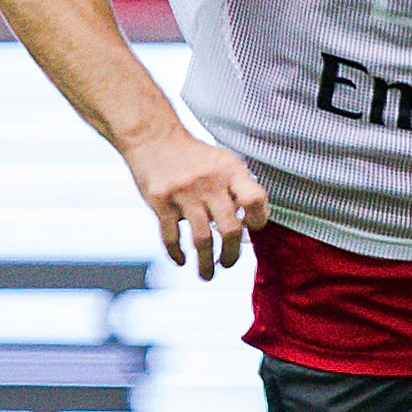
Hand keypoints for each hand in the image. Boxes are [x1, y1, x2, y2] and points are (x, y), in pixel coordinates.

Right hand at [124, 127, 268, 278]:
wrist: (153, 137)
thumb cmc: (193, 155)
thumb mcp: (223, 162)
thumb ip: (239, 189)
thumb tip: (252, 225)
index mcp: (230, 172)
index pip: (255, 200)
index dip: (258, 220)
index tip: (252, 230)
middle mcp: (210, 183)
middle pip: (230, 229)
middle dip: (231, 255)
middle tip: (227, 263)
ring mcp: (184, 193)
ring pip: (202, 240)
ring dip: (206, 264)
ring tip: (207, 275)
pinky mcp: (161, 201)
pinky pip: (171, 237)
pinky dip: (177, 254)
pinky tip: (182, 260)